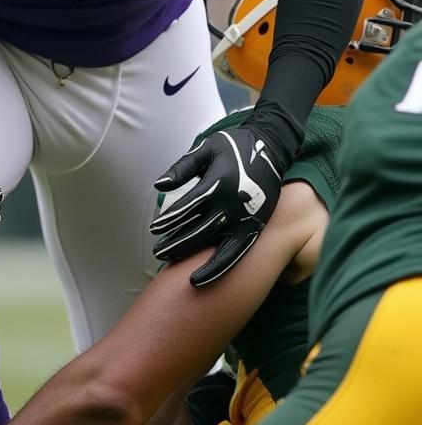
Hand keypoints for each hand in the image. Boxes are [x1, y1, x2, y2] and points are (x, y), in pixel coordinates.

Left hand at [150, 126, 283, 285]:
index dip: (169, 219)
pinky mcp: (255, 227)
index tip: (154, 229)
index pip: (187, 207)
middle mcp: (231, 204)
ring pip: (214, 245)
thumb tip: (159, 185)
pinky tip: (200, 278)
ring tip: (171, 264)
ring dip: (192, 256)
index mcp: (218, 182)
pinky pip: (236, 253)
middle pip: (198, 230)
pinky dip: (218, 268)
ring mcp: (245, 218)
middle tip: (157, 252)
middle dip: (175, 242)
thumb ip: (182, 167)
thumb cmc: (233, 146)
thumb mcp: (207, 147)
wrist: (271, 147)